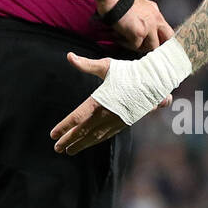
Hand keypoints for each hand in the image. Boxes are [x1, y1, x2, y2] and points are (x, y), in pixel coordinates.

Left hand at [51, 54, 170, 154]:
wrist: (154, 83)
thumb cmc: (129, 72)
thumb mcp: (107, 66)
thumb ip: (86, 64)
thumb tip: (69, 56)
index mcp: (99, 102)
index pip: (76, 117)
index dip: (64, 127)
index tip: (53, 134)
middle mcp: (106, 115)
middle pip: (83, 131)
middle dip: (69, 140)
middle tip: (57, 148)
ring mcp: (115, 121)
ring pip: (95, 137)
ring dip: (81, 144)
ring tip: (69, 151)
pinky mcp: (124, 124)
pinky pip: (106, 135)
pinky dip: (95, 141)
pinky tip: (89, 143)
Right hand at [98, 0, 172, 51]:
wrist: (112, 0)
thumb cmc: (121, 2)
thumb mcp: (141, 5)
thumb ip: (148, 15)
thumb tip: (146, 27)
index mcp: (156, 12)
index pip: (168, 31)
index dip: (161, 38)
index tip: (151, 40)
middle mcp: (156, 19)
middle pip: (167, 38)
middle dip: (158, 44)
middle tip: (146, 45)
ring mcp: (149, 27)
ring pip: (152, 46)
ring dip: (140, 47)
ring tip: (128, 41)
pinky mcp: (139, 33)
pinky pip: (136, 46)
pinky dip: (126, 44)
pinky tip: (119, 38)